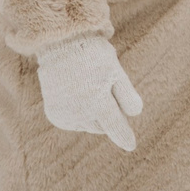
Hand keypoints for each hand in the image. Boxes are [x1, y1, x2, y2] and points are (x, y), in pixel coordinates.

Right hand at [36, 34, 142, 151]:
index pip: (115, 126)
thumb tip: (134, 114)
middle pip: (102, 125)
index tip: (131, 146)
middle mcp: (80, 112)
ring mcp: (65, 115)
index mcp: (98, 101)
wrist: (60, 44)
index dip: (124, 136)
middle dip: (107, 113)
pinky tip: (75, 94)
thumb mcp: (116, 71)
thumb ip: (127, 95)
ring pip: (88, 125)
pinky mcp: (55, 115)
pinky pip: (73, 122)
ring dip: (92, 114)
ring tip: (85, 87)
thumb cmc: (93, 55)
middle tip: (102, 88)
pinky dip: (77, 113)